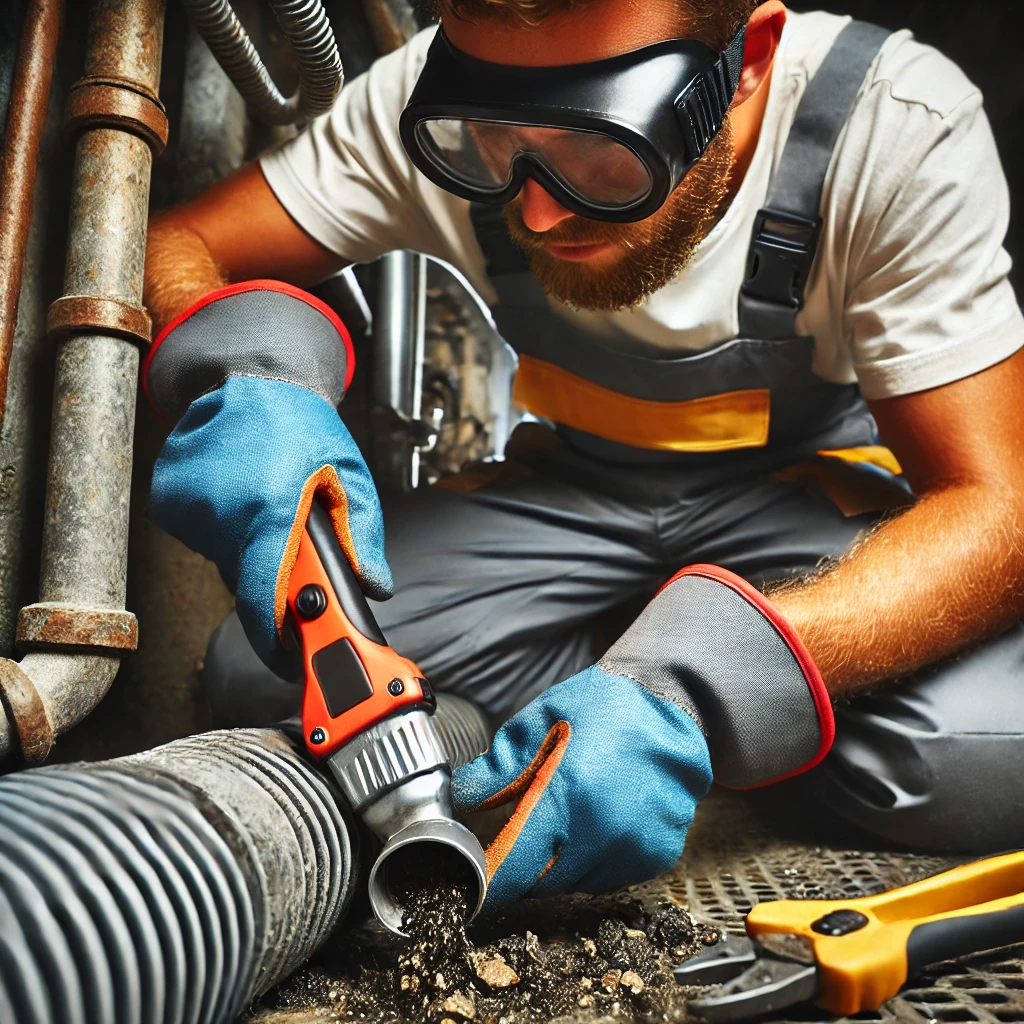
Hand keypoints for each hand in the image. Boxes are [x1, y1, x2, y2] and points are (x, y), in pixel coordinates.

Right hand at [146, 281, 391, 674]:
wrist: (249, 375)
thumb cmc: (300, 423)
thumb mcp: (348, 476)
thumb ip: (362, 536)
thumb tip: (375, 585)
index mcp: (269, 510)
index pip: (264, 599)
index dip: (275, 640)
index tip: (291, 659)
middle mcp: (220, 512)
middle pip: (247, 580)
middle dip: (274, 575)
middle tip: (293, 538)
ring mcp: (187, 506)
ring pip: (224, 558)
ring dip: (249, 546)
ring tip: (266, 501)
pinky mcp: (167, 500)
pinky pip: (201, 536)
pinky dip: (223, 527)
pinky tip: (240, 494)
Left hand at [451, 665, 712, 908]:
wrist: (670, 701)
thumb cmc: (601, 706)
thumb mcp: (536, 724)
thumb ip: (495, 770)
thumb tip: (461, 803)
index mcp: (567, 798)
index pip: (512, 871)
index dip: (489, 881)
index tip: (474, 879)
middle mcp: (604, 833)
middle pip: (541, 884)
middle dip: (523, 865)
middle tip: (521, 831)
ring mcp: (635, 848)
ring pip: (576, 884)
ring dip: (560, 864)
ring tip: (565, 818)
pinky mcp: (658, 855)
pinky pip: (611, 876)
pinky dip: (595, 860)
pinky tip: (596, 822)